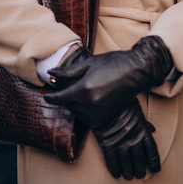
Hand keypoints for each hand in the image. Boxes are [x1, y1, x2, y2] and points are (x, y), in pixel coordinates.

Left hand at [44, 36, 172, 127]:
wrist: (136, 72)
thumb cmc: (113, 63)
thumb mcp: (89, 63)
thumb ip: (68, 72)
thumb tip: (51, 74)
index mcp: (82, 89)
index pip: (59, 99)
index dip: (51, 98)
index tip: (46, 96)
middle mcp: (88, 104)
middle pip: (68, 106)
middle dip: (66, 98)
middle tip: (68, 88)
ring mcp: (97, 113)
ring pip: (78, 113)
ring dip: (76, 105)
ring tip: (83, 93)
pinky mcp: (105, 117)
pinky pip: (88, 120)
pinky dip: (86, 112)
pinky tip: (90, 102)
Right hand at [93, 99, 160, 179]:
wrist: (107, 101)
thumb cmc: (124, 104)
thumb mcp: (139, 111)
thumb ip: (146, 123)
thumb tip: (154, 130)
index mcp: (143, 131)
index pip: (152, 150)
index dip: (154, 162)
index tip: (156, 170)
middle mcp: (133, 140)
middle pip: (139, 160)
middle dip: (140, 169)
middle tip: (139, 175)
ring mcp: (120, 143)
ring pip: (126, 163)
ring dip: (128, 171)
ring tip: (129, 177)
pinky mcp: (107, 144)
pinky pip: (112, 161)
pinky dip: (114, 168)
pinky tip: (116, 175)